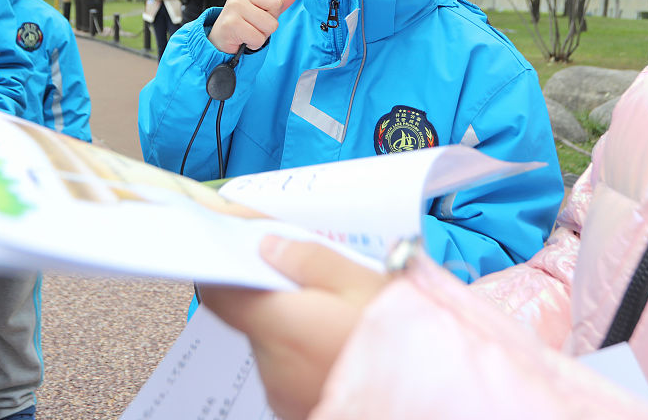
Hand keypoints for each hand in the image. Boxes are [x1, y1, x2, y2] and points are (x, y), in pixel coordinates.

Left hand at [198, 236, 387, 419]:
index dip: (223, 263)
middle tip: (312, 274)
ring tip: (339, 311)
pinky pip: (292, 368)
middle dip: (274, 293)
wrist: (429, 401)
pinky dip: (308, 351)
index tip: (236, 244)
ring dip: (294, 323)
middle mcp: (272, 363)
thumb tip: (271, 246)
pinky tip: (341, 342)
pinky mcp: (297, 408)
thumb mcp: (363, 285)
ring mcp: (282, 391)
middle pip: (252, 313)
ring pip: (274, 340)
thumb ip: (310, 260)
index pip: (219, 291)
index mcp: (279, 325)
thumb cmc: (401, 346)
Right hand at [207, 0, 314, 54]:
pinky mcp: (231, 23)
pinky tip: (245, 39)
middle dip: (272, 19)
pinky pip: (258, 38)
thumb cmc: (243, 23)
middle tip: (258, 23)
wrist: (219, 39)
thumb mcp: (262, 10)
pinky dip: (255, 43)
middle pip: (276, 4)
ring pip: (269, 24)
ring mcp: (235, 7)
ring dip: (263, 34)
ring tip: (251, 32)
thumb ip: (279, 1)